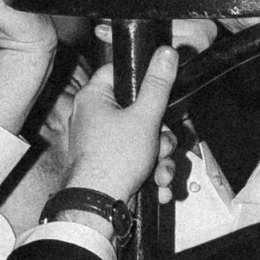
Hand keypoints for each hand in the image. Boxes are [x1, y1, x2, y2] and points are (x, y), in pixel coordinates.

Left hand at [61, 48, 179, 202]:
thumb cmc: (112, 160)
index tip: (158, 87)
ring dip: (160, 158)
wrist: (99, 206)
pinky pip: (136, 160)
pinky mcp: (110, 164)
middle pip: (138, 111)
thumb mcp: (144, 117)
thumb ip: (158, 85)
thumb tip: (165, 53)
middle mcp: (94, 117)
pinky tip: (158, 185)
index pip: (118, 72)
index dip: (141, 78)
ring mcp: (101, 143)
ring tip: (161, 171)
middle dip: (160, 134)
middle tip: (162, 143)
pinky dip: (151, 172)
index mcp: (94, 98)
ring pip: (142, 140)